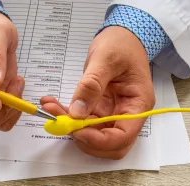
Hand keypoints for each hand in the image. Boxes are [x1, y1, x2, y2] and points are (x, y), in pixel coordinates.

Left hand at [42, 26, 154, 158]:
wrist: (121, 37)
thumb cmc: (121, 44)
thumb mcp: (106, 59)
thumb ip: (92, 85)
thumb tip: (77, 112)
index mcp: (138, 105)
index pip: (123, 136)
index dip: (100, 140)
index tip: (77, 131)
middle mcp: (126, 114)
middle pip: (109, 144)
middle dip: (84, 138)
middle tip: (62, 122)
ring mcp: (112, 114)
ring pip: (91, 135)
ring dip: (70, 128)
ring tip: (51, 108)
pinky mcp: (98, 111)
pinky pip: (82, 122)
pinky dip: (66, 117)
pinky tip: (51, 104)